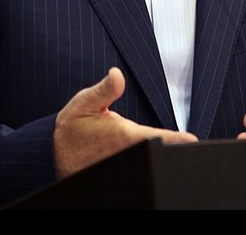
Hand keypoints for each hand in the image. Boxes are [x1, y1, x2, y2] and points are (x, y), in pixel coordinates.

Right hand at [53, 67, 197, 177]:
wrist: (54, 154)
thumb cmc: (72, 127)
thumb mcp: (85, 103)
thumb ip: (104, 90)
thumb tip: (117, 73)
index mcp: (122, 135)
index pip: (155, 137)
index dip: (175, 139)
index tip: (191, 140)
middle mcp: (127, 153)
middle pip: (158, 152)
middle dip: (172, 148)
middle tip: (189, 147)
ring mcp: (126, 165)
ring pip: (150, 162)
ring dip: (161, 156)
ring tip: (179, 154)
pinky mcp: (123, 171)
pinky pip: (141, 169)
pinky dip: (149, 164)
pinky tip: (157, 161)